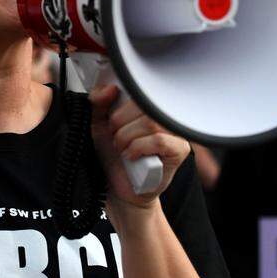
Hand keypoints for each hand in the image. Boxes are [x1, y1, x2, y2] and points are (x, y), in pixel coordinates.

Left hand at [89, 84, 190, 210]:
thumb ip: (98, 103)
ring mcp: (175, 131)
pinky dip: (138, 148)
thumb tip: (110, 89)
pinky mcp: (179, 150)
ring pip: (150, 123)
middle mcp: (164, 113)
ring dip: (126, 137)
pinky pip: (160, 140)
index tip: (109, 117)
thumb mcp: (97, 125)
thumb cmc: (112, 157)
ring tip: (122, 148)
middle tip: (115, 138)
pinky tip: (132, 156)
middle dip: (120, 123)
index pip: (138, 88)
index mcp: (146, 103)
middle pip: (144, 104)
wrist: (118, 189)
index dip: (119, 101)